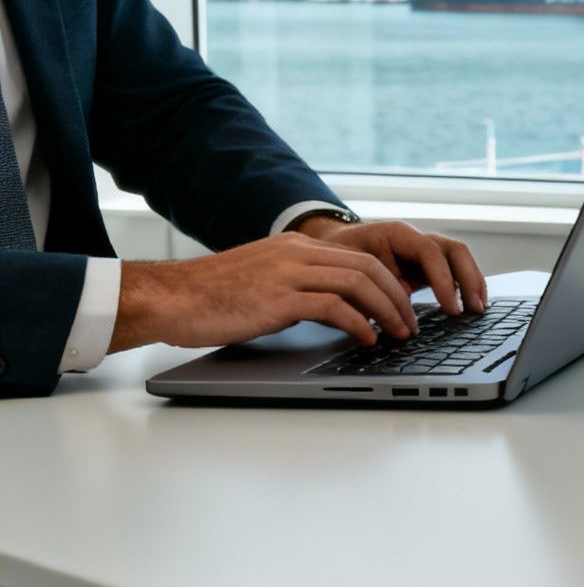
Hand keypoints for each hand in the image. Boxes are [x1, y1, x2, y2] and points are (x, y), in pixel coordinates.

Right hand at [110, 233, 420, 351]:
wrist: (169, 298)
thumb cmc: (210, 297)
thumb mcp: (263, 281)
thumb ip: (298, 286)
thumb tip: (333, 310)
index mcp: (296, 247)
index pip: (360, 257)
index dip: (390, 282)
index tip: (403, 306)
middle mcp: (296, 254)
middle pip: (368, 267)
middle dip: (398, 296)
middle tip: (411, 323)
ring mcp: (287, 274)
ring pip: (358, 283)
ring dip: (386, 310)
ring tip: (398, 334)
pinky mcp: (276, 300)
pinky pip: (333, 307)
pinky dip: (358, 323)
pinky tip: (367, 339)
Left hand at [294, 216, 487, 314]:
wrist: (329, 246)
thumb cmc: (335, 257)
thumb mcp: (346, 271)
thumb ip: (370, 289)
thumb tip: (388, 317)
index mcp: (396, 234)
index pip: (430, 252)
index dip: (443, 280)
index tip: (449, 307)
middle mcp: (415, 239)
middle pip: (454, 251)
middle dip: (468, 279)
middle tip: (473, 309)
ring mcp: (421, 252)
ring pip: (459, 259)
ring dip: (472, 282)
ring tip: (479, 308)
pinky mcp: (423, 266)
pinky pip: (452, 270)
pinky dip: (465, 285)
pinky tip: (471, 304)